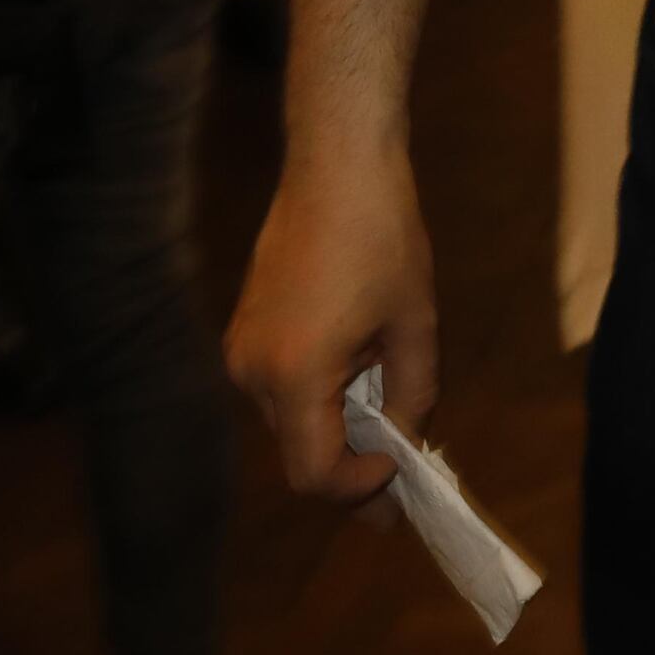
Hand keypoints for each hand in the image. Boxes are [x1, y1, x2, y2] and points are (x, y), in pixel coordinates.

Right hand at [224, 154, 440, 501]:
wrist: (336, 166)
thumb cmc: (383, 238)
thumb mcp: (415, 326)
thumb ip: (413, 397)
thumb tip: (405, 447)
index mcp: (293, 375)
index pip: (314, 474)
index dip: (358, 488)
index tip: (399, 467)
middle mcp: (252, 371)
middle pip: (299, 452)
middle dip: (352, 462)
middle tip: (403, 466)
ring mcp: (240, 350)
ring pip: (290, 422)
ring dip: (336, 426)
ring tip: (387, 402)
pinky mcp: (242, 332)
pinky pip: (280, 388)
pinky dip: (317, 396)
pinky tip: (358, 370)